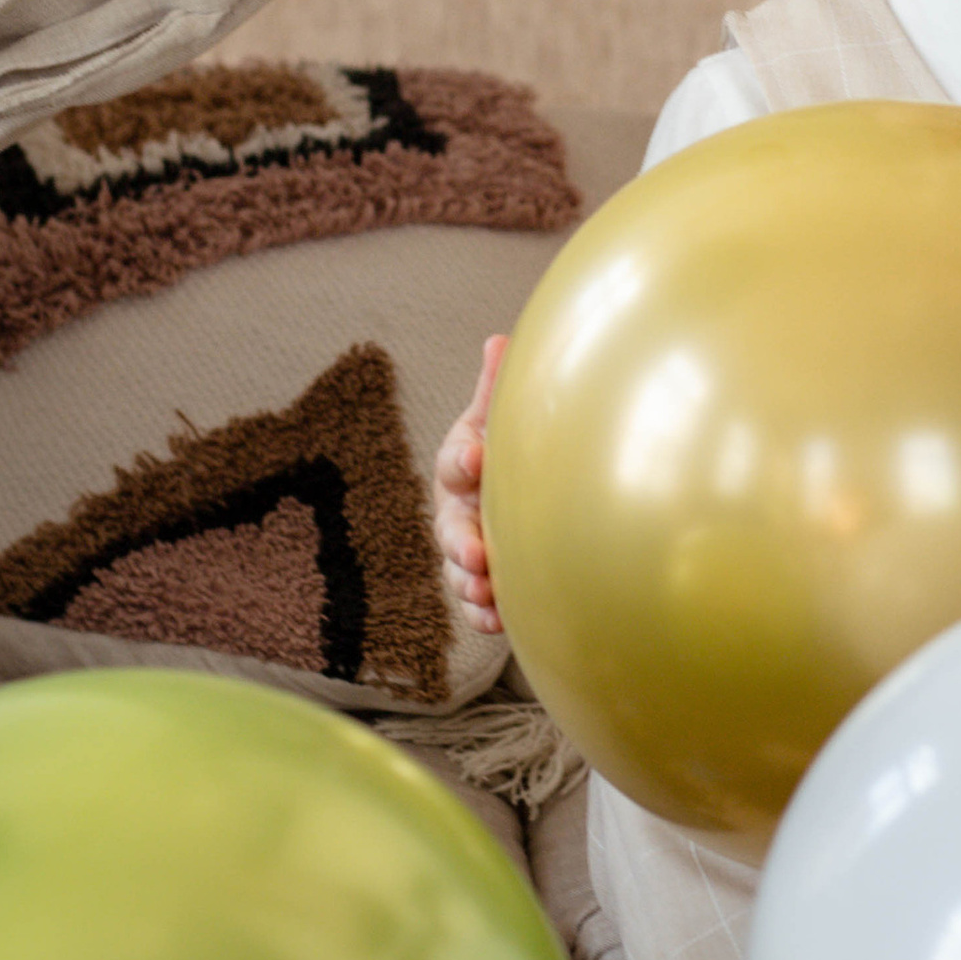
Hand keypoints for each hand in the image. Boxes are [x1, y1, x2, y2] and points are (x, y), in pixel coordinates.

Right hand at [433, 335, 506, 631]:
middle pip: (450, 528)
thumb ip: (495, 389)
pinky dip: (484, 615)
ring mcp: (466, 550)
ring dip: (470, 584)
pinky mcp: (483, 582)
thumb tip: (499, 338)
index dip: (464, 458)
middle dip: (461, 541)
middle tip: (476, 553)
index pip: (456, 461)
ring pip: (458, 571)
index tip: (476, 457)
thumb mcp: (498, 420)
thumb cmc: (501, 450)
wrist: (510, 492)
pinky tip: (498, 621)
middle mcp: (456, 512)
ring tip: (487, 593)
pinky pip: (476, 604)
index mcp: (461, 467)